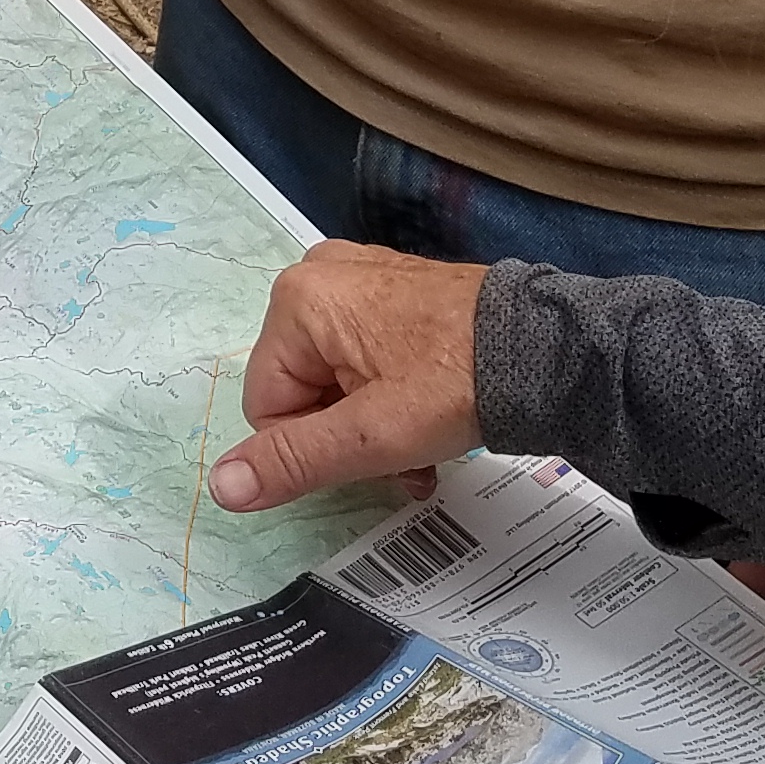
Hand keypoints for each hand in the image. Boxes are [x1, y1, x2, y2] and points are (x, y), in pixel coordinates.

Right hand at [207, 243, 484, 512]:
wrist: (544, 348)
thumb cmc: (453, 384)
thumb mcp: (368, 436)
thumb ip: (292, 461)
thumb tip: (220, 487)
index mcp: (297, 302)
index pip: (268, 406)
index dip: (312, 447)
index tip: (367, 455)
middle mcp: (320, 276)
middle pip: (303, 391)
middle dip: (347, 439)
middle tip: (399, 457)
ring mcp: (361, 277)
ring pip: (337, 380)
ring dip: (372, 427)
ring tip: (420, 450)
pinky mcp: (395, 289)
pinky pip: (367, 355)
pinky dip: (389, 396)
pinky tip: (428, 421)